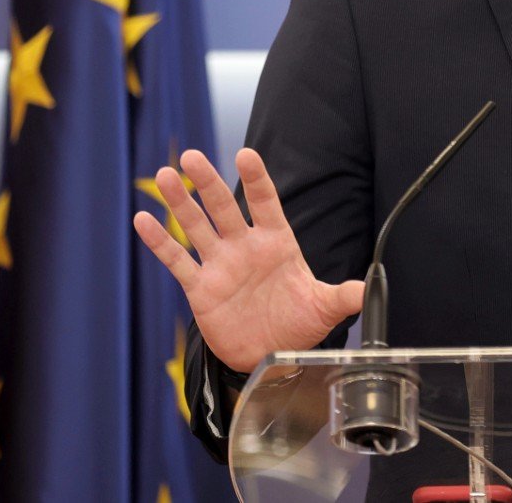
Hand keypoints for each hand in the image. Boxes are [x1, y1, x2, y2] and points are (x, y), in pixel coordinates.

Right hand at [134, 147, 364, 372]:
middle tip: (192, 157)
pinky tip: (142, 220)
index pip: (265, 203)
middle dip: (209, 182)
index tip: (245, 156)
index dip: (256, 180)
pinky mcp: (200, 287)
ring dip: (181, 202)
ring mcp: (220, 264)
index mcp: (276, 243)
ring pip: (197, 226)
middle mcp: (245, 246)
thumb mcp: (323, 309)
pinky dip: (160, 242)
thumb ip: (343, 295)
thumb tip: (369, 288)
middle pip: (224, 207)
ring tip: (164, 175)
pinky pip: (177, 260)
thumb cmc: (298, 325)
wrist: (271, 356)